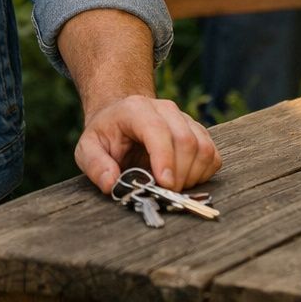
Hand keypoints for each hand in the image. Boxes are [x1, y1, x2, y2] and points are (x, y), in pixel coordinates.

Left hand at [74, 94, 221, 194]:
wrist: (122, 118)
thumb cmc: (106, 136)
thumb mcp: (87, 148)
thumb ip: (95, 165)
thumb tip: (111, 184)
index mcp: (136, 109)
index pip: (158, 130)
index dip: (165, 158)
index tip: (165, 184)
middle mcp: (165, 109)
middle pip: (186, 140)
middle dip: (179, 174)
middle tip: (165, 192)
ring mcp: (184, 119)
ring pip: (203, 148)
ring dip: (192, 176)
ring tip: (172, 187)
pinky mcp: (198, 132)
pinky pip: (212, 154)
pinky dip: (203, 173)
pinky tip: (184, 180)